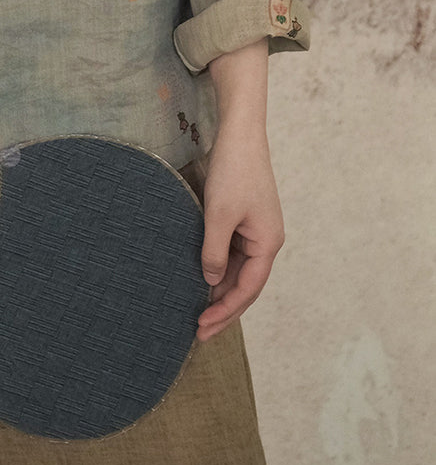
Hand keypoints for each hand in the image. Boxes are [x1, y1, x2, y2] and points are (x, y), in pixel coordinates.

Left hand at [196, 39, 283, 340]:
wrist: (240, 134)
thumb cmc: (233, 172)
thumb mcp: (219, 215)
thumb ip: (214, 251)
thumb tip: (211, 281)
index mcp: (268, 243)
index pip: (248, 289)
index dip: (226, 312)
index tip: (203, 327)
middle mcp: (266, 240)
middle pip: (245, 284)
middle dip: (223, 308)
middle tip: (198, 330)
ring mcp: (256, 229)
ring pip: (239, 270)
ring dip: (220, 289)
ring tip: (197, 311)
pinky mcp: (245, 217)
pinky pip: (233, 252)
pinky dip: (219, 268)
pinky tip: (202, 277)